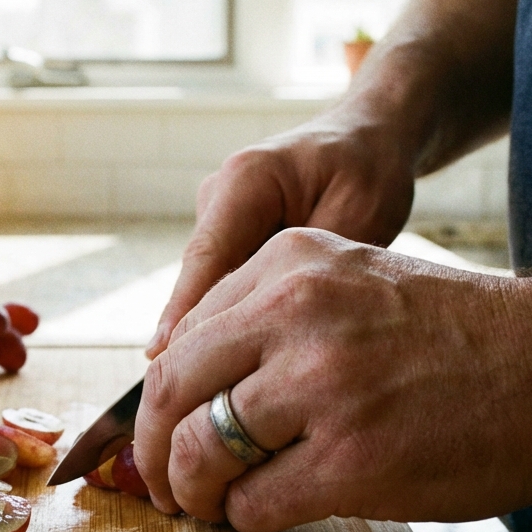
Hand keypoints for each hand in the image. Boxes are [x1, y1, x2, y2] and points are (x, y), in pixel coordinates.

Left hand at [133, 228, 531, 531]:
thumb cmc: (465, 336)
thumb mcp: (357, 283)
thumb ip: (275, 318)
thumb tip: (193, 387)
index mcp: (291, 262)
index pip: (182, 336)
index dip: (158, 398)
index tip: (160, 432)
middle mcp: (296, 311)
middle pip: (171, 391)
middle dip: (152, 451)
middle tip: (161, 485)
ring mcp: (322, 385)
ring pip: (200, 450)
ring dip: (194, 493)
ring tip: (210, 508)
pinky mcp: (351, 459)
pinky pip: (254, 502)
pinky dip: (248, 520)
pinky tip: (268, 517)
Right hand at [146, 112, 417, 358]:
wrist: (369, 139)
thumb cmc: (369, 172)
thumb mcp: (357, 219)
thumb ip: (311, 272)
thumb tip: (273, 332)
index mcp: (247, 179)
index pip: (207, 255)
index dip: (184, 310)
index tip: (162, 356)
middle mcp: (221, 196)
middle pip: (199, 277)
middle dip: (196, 333)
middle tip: (189, 391)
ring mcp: (219, 215)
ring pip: (211, 285)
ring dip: (221, 328)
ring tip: (225, 382)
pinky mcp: (228, 234)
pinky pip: (226, 282)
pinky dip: (237, 316)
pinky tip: (247, 360)